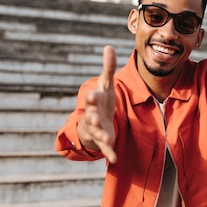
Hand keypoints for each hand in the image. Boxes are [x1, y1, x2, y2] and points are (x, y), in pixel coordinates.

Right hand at [77, 46, 117, 162]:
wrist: (94, 122)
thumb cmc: (101, 101)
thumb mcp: (105, 85)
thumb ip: (108, 68)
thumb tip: (109, 46)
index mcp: (96, 101)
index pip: (94, 97)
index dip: (93, 96)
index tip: (92, 94)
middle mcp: (94, 115)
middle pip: (92, 115)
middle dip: (93, 116)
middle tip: (94, 116)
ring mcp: (98, 129)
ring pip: (98, 132)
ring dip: (102, 134)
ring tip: (107, 138)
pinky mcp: (104, 141)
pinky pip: (106, 149)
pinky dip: (110, 154)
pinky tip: (114, 159)